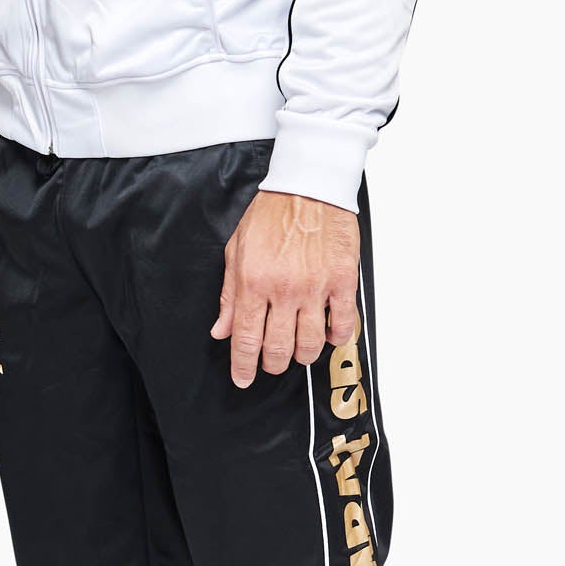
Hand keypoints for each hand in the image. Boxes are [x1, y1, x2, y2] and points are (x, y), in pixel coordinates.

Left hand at [211, 190, 360, 388]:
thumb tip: (221, 330)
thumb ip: (229, 295)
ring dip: (303, 356)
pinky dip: (334, 338)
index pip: (246, 340)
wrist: (308, 187)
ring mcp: (316, 287)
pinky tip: (327, 334)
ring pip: (310, 345)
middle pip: (278, 349)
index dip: (243, 367)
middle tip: (272, 362)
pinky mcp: (343, 281)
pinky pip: (342, 324)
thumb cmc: (271, 214)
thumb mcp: (237, 251)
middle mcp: (284, 289)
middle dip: (272, 364)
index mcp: (253, 282)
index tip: (243, 379)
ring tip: (299, 349)